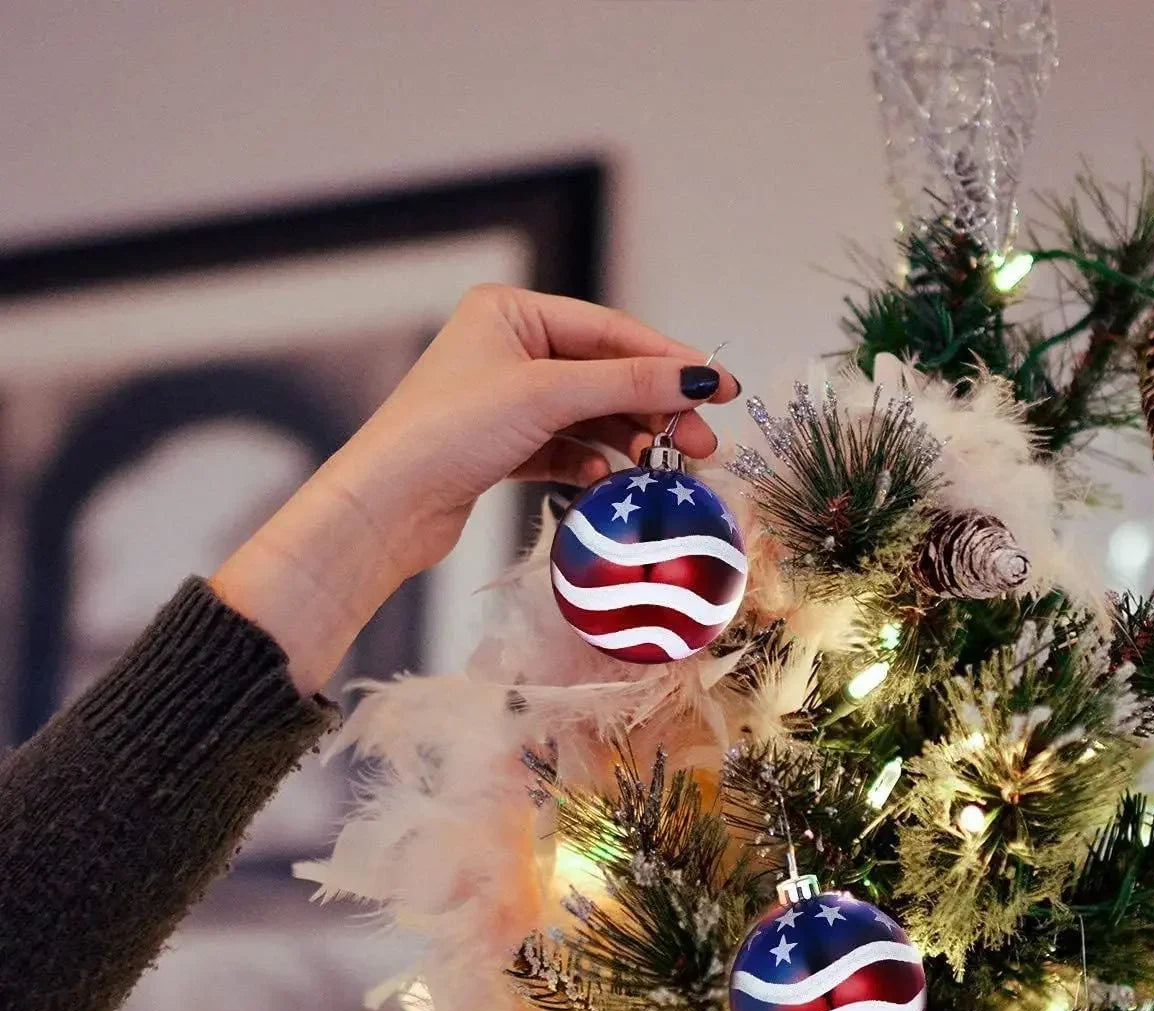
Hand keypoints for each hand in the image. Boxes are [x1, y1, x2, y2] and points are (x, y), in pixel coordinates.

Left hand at [212, 285, 737, 694]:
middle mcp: (508, 349)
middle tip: (700, 444)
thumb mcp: (546, 395)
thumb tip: (699, 376)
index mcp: (510, 312)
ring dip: (626, 440)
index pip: (609, 330)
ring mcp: (505, 400)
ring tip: (661, 466)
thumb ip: (627, 383)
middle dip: (653, 408)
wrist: (384, 507)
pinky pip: (565, 448)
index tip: (720, 387)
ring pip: (588, 416)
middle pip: (604, 374)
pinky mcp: (502, 448)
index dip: (669, 359)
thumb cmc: (448, 431)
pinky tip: (604, 481)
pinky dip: (589, 464)